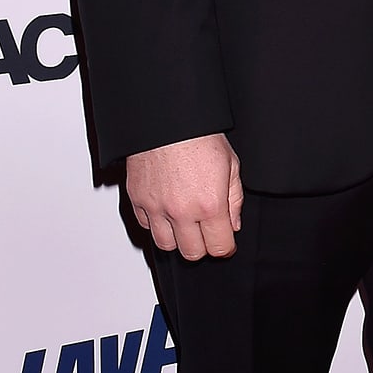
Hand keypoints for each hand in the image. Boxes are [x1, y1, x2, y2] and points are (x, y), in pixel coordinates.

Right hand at [126, 133, 242, 260]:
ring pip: (166, 245)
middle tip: (206, 232)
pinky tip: (167, 210)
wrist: (167, 120)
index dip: (225, 247)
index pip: (219, 248)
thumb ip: (234, 200)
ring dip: (178, 239)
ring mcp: (156, 208)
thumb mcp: (231, 165)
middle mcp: (181, 211)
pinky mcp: (137, 200)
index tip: (225, 241)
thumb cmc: (199, 136)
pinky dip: (157, 224)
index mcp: (209, 205)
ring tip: (185, 224)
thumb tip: (232, 225)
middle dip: (203, 245)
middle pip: (192, 253)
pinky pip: (146, 226)